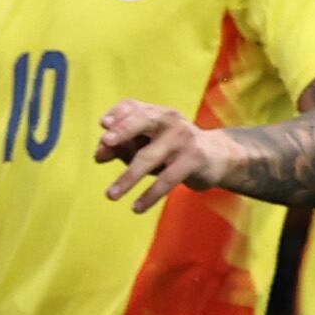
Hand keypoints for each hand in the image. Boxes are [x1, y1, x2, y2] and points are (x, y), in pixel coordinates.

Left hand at [91, 100, 231, 213]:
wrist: (216, 156)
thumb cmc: (170, 150)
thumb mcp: (146, 145)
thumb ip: (121, 147)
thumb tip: (98, 156)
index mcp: (154, 113)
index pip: (132, 106)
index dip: (117, 114)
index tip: (103, 125)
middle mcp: (168, 120)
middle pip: (143, 119)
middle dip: (123, 130)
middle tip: (105, 142)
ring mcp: (182, 138)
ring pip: (150, 156)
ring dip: (128, 177)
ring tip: (110, 195)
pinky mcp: (194, 159)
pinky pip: (167, 179)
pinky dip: (150, 195)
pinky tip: (136, 208)